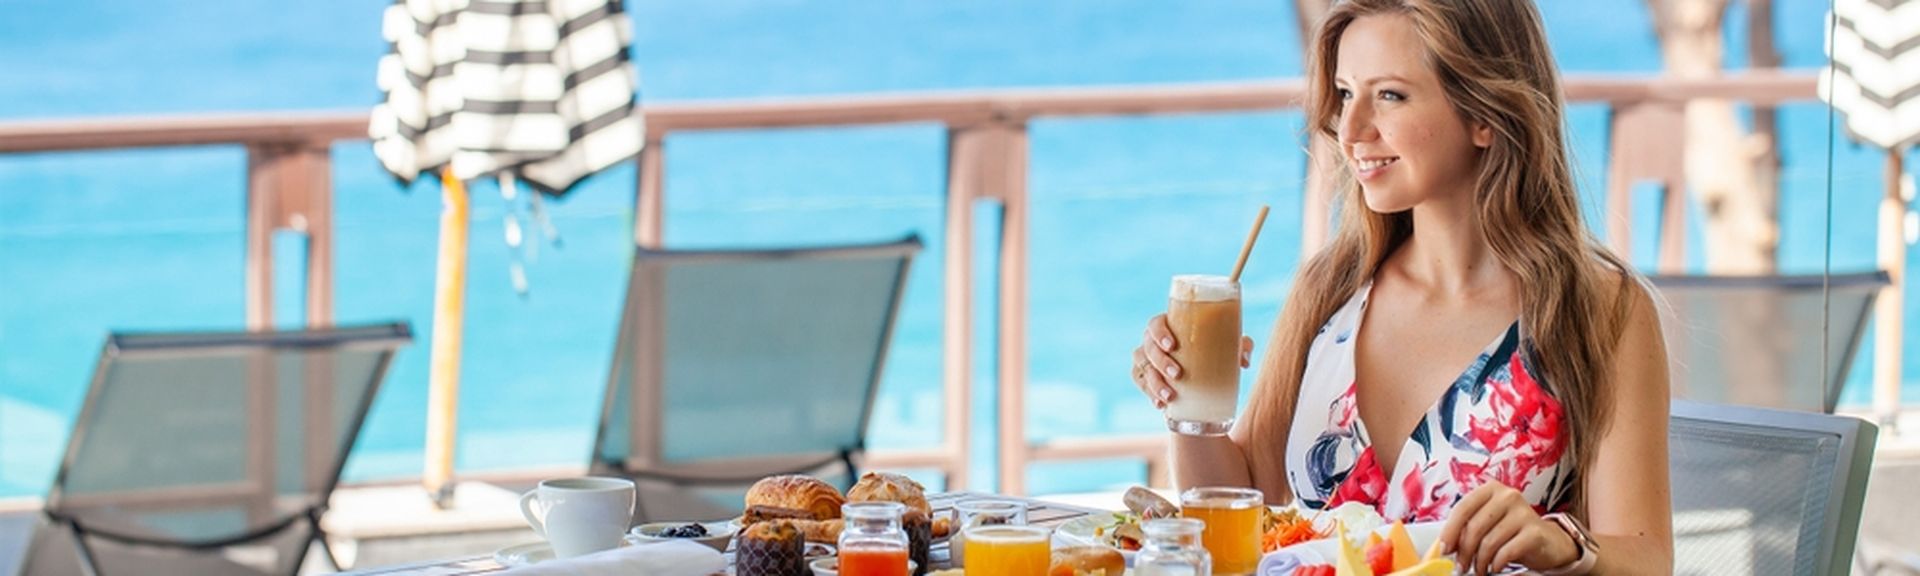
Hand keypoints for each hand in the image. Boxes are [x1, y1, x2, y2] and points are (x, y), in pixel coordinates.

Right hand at [1131, 315, 1253, 409]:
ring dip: (1154, 383)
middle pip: (1148, 348)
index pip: (1156, 324)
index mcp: (1170, 326)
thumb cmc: (1214, 351)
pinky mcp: (1144, 377)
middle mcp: (1153, 341)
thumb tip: (1243, 360)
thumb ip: (1240, 346)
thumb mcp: (1229, 347)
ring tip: (1170, 396)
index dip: (1160, 333)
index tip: (1172, 346)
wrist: (1203, 374)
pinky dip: (1149, 393)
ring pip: (1142, 368)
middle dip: (1161, 362)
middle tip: (1177, 374)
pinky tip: (1161, 404)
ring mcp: (1147, 359)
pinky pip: (1141, 384)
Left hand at [1439, 482, 1579, 574]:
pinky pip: (1507, 552)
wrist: (1548, 541)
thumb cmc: (1511, 531)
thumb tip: (1444, 546)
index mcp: (1491, 490)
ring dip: (1480, 561)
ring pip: (1489, 542)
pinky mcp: (1535, 532)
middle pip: (1474, 527)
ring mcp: (1523, 512)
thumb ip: (1467, 528)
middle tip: (1461, 567)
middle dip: (1464, 552)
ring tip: (1479, 569)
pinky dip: (1496, 564)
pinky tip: (1495, 567)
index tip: (1444, 549)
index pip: (1462, 508)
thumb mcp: (1488, 524)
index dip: (1449, 531)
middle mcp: (1508, 496)